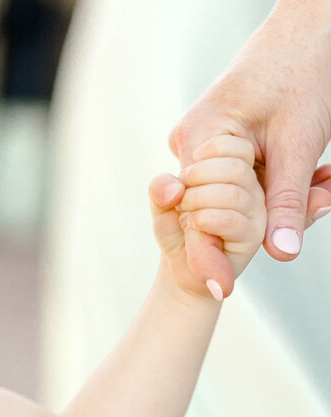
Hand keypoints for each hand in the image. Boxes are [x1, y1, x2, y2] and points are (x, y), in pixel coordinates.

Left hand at [150, 137, 265, 301]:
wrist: (183, 270)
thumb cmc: (176, 230)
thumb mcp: (162, 203)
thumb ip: (160, 188)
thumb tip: (175, 188)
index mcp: (240, 171)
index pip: (238, 146)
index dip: (205, 154)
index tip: (186, 175)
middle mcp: (254, 189)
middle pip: (236, 167)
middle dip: (197, 179)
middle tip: (182, 200)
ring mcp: (257, 213)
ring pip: (233, 194)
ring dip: (197, 202)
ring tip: (186, 216)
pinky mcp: (253, 237)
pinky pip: (231, 220)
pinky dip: (203, 220)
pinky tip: (192, 225)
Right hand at [170, 21, 330, 276]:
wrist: (312, 18)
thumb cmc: (306, 66)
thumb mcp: (301, 139)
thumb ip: (287, 200)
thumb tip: (282, 255)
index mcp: (201, 138)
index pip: (199, 212)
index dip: (212, 254)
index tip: (223, 290)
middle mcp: (192, 142)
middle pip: (217, 207)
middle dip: (264, 219)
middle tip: (325, 197)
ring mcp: (204, 142)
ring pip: (236, 196)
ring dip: (281, 199)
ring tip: (328, 183)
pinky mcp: (222, 141)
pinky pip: (246, 178)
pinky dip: (280, 183)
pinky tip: (318, 174)